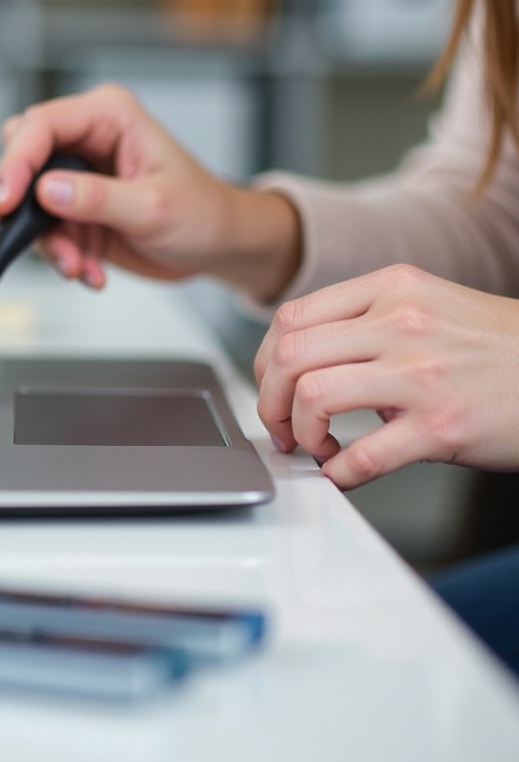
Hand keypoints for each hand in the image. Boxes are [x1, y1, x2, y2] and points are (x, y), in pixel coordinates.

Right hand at [0, 84, 301, 300]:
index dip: (16, 160)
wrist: (217, 246)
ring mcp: (78, 176)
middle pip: (22, 154)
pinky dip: (60, 255)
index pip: (42, 125)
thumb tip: (48, 191)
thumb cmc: (203, 213)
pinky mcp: (75, 209)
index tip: (7, 200)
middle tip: (30, 233)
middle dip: (22, 201)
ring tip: (78, 265)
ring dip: (46, 241)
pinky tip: (90, 270)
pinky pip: (44, 231)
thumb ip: (98, 198)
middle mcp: (87, 139)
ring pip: (28, 202)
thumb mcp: (154, 207)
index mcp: (109, 116)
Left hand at [255, 263, 518, 488]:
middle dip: (270, 401)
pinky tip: (343, 473)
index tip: (271, 387)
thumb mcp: (429, 306)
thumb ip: (365, 322)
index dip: (266, 361)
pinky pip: (363, 457)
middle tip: (280, 426)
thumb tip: (304, 364)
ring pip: (314, 397)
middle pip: (291, 357)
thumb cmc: (496, 347)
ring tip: (316, 447)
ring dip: (300, 433)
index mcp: (391, 288)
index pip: (291, 318)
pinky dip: (338, 473)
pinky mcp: (442, 426)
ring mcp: (421, 374)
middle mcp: (401, 323)